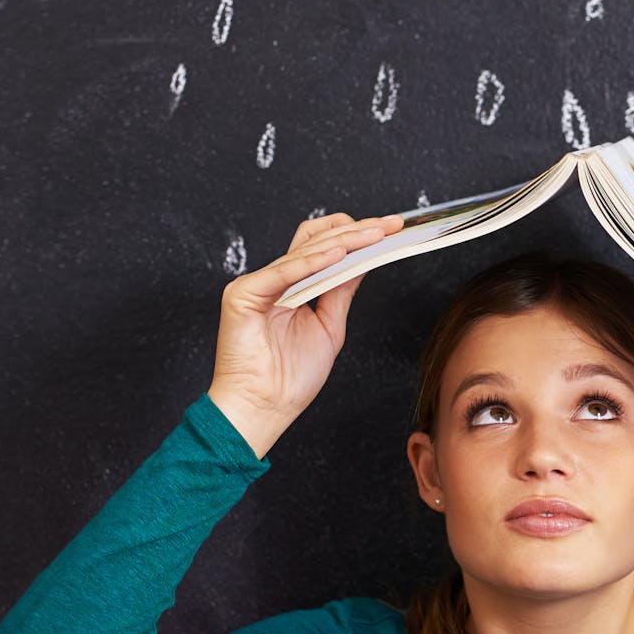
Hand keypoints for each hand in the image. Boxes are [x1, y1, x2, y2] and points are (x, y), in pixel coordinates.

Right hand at [207, 212, 403, 458]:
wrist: (263, 409)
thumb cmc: (289, 379)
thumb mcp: (328, 327)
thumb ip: (340, 292)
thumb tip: (361, 261)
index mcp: (291, 286)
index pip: (324, 247)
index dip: (357, 236)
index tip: (391, 230)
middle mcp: (273, 279)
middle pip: (316, 240)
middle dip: (358, 231)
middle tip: (391, 225)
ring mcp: (256, 284)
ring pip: (304, 250)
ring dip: (344, 241)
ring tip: (376, 234)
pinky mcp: (242, 294)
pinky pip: (282, 272)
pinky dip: (311, 262)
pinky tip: (339, 254)